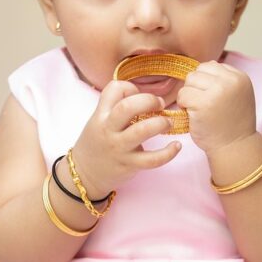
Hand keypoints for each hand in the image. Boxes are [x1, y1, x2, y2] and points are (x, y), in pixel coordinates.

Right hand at [70, 81, 180, 197]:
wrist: (85, 174)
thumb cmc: (97, 143)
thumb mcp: (99, 120)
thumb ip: (116, 107)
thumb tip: (145, 96)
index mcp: (101, 115)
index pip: (113, 89)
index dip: (130, 87)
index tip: (139, 95)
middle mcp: (109, 129)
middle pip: (128, 107)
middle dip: (149, 100)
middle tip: (159, 104)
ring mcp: (119, 148)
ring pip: (143, 130)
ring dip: (161, 123)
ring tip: (168, 123)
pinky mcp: (130, 165)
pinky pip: (152, 159)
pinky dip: (168, 152)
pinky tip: (176, 146)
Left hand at [176, 61, 256, 154]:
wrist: (235, 146)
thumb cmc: (232, 123)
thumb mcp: (237, 95)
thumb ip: (224, 79)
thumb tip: (202, 67)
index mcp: (240, 77)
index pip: (211, 66)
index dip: (205, 82)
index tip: (210, 97)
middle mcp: (230, 81)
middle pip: (198, 71)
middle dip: (195, 87)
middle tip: (201, 103)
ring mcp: (217, 92)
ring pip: (189, 80)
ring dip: (188, 94)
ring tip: (197, 108)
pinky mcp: (202, 104)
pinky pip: (183, 95)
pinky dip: (183, 104)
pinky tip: (192, 114)